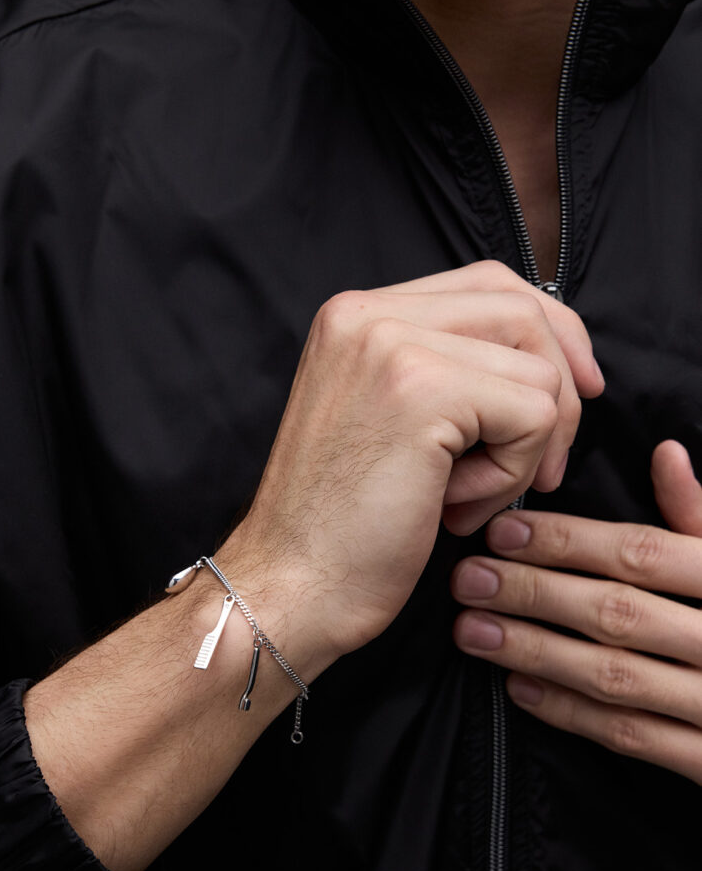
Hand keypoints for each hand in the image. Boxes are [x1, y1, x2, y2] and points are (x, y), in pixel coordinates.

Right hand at [222, 260, 602, 661]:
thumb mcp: (390, 422)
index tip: (578, 390)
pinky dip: (512, 475)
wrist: (292, 587)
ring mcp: (391, 345)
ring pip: (538, 370)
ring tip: (465, 498)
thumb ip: (446, 371)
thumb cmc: (343, 527)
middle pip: (523, 310)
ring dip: (525, 449)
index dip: (551, 333)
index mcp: (354, 316)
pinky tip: (454, 508)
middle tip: (542, 470)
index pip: (490, 283)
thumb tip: (557, 361)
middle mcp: (366, 314)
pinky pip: (534, 414)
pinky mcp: (422, 391)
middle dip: (560, 391)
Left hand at [451, 440, 701, 785]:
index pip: (643, 554)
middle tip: (468, 580)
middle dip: (535, 594)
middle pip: (619, 612)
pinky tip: (520, 688)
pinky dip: (572, 713)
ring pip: (615, 676)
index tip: (503, 533)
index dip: (568, 542)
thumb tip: (665, 453)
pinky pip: (634, 736)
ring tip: (474, 631)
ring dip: (536, 651)